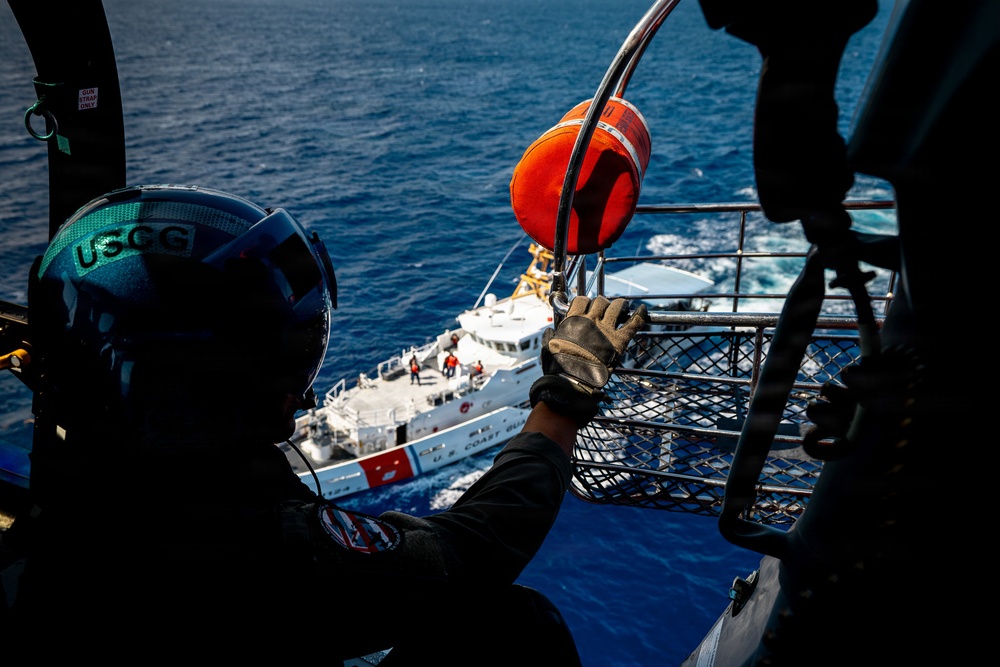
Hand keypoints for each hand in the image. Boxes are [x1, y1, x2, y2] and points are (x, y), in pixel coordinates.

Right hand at [529, 296, 647, 426]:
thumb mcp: (549, 348)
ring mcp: (606, 329)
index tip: (587, 308)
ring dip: (619, 306)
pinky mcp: (619, 341)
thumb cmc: (559, 367)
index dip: (585, 302)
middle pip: (601, 301)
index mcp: (573, 320)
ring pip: (617, 307)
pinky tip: (642, 310)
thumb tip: (550, 331)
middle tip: (605, 311)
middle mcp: (590, 321)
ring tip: (621, 309)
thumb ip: (549, 338)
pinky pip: (633, 323)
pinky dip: (640, 315)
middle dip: (603, 304)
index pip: (582, 300)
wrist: (573, 381)